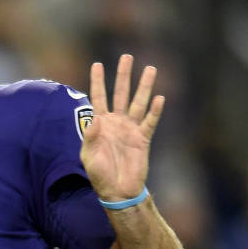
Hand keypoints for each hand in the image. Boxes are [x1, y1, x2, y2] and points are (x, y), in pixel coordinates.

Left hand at [80, 54, 164, 201]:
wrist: (117, 192)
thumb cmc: (99, 175)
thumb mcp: (88, 157)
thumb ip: (90, 138)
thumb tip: (93, 120)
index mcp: (101, 124)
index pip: (98, 97)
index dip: (98, 81)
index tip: (97, 64)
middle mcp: (117, 122)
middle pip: (121, 93)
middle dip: (123, 75)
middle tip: (127, 56)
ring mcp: (131, 129)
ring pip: (138, 103)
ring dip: (144, 86)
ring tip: (150, 69)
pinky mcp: (143, 139)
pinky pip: (150, 122)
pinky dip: (155, 111)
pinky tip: (159, 98)